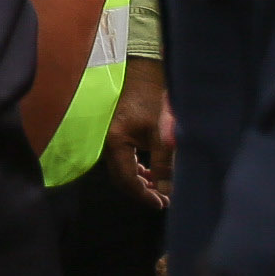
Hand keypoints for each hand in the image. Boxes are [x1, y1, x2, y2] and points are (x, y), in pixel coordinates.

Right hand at [105, 58, 173, 209]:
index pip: (126, 180)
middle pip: (121, 178)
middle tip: (163, 200)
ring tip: (159, 188)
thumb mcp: (161, 132)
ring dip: (140, 181)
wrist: (142, 71)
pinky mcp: (117, 133)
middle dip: (141, 192)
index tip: (162, 204)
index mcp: (115, 142)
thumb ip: (164, 162)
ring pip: (122, 170)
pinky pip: (124, 159)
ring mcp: (111, 138)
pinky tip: (150, 171)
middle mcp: (108, 142)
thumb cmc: (151, 97)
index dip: (143, 195)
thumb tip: (166, 190)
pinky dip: (137, 169)